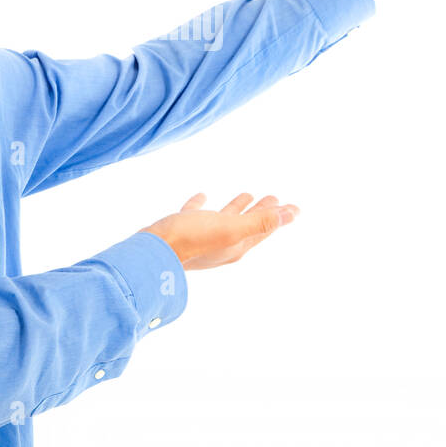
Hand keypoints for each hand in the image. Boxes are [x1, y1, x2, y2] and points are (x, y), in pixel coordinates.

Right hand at [138, 192, 298, 270]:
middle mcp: (221, 244)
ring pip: (225, 220)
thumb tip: (291, 215)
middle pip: (248, 225)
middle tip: (275, 197)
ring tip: (247, 194)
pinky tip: (202, 196)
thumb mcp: (230, 229)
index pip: (263, 229)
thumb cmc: (191, 239)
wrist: (151, 251)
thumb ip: (259, 222)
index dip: (279, 217)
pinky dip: (203, 205)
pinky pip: (197, 215)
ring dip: (237, 208)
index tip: (294, 208)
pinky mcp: (182, 230)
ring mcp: (201, 238)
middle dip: (262, 212)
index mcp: (236, 246)